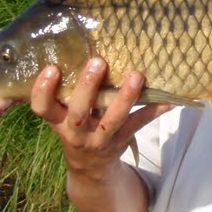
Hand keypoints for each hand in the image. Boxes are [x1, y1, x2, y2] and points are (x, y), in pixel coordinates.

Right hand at [29, 56, 168, 176]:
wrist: (90, 166)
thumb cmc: (74, 125)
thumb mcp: (62, 113)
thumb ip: (66, 90)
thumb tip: (80, 45)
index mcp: (57, 120)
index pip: (41, 108)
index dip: (43, 90)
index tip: (52, 68)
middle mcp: (76, 131)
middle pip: (79, 111)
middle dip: (88, 87)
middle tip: (98, 62)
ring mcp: (100, 138)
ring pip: (113, 120)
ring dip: (125, 97)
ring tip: (136, 75)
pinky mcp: (122, 139)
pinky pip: (139, 123)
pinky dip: (155, 110)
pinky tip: (170, 99)